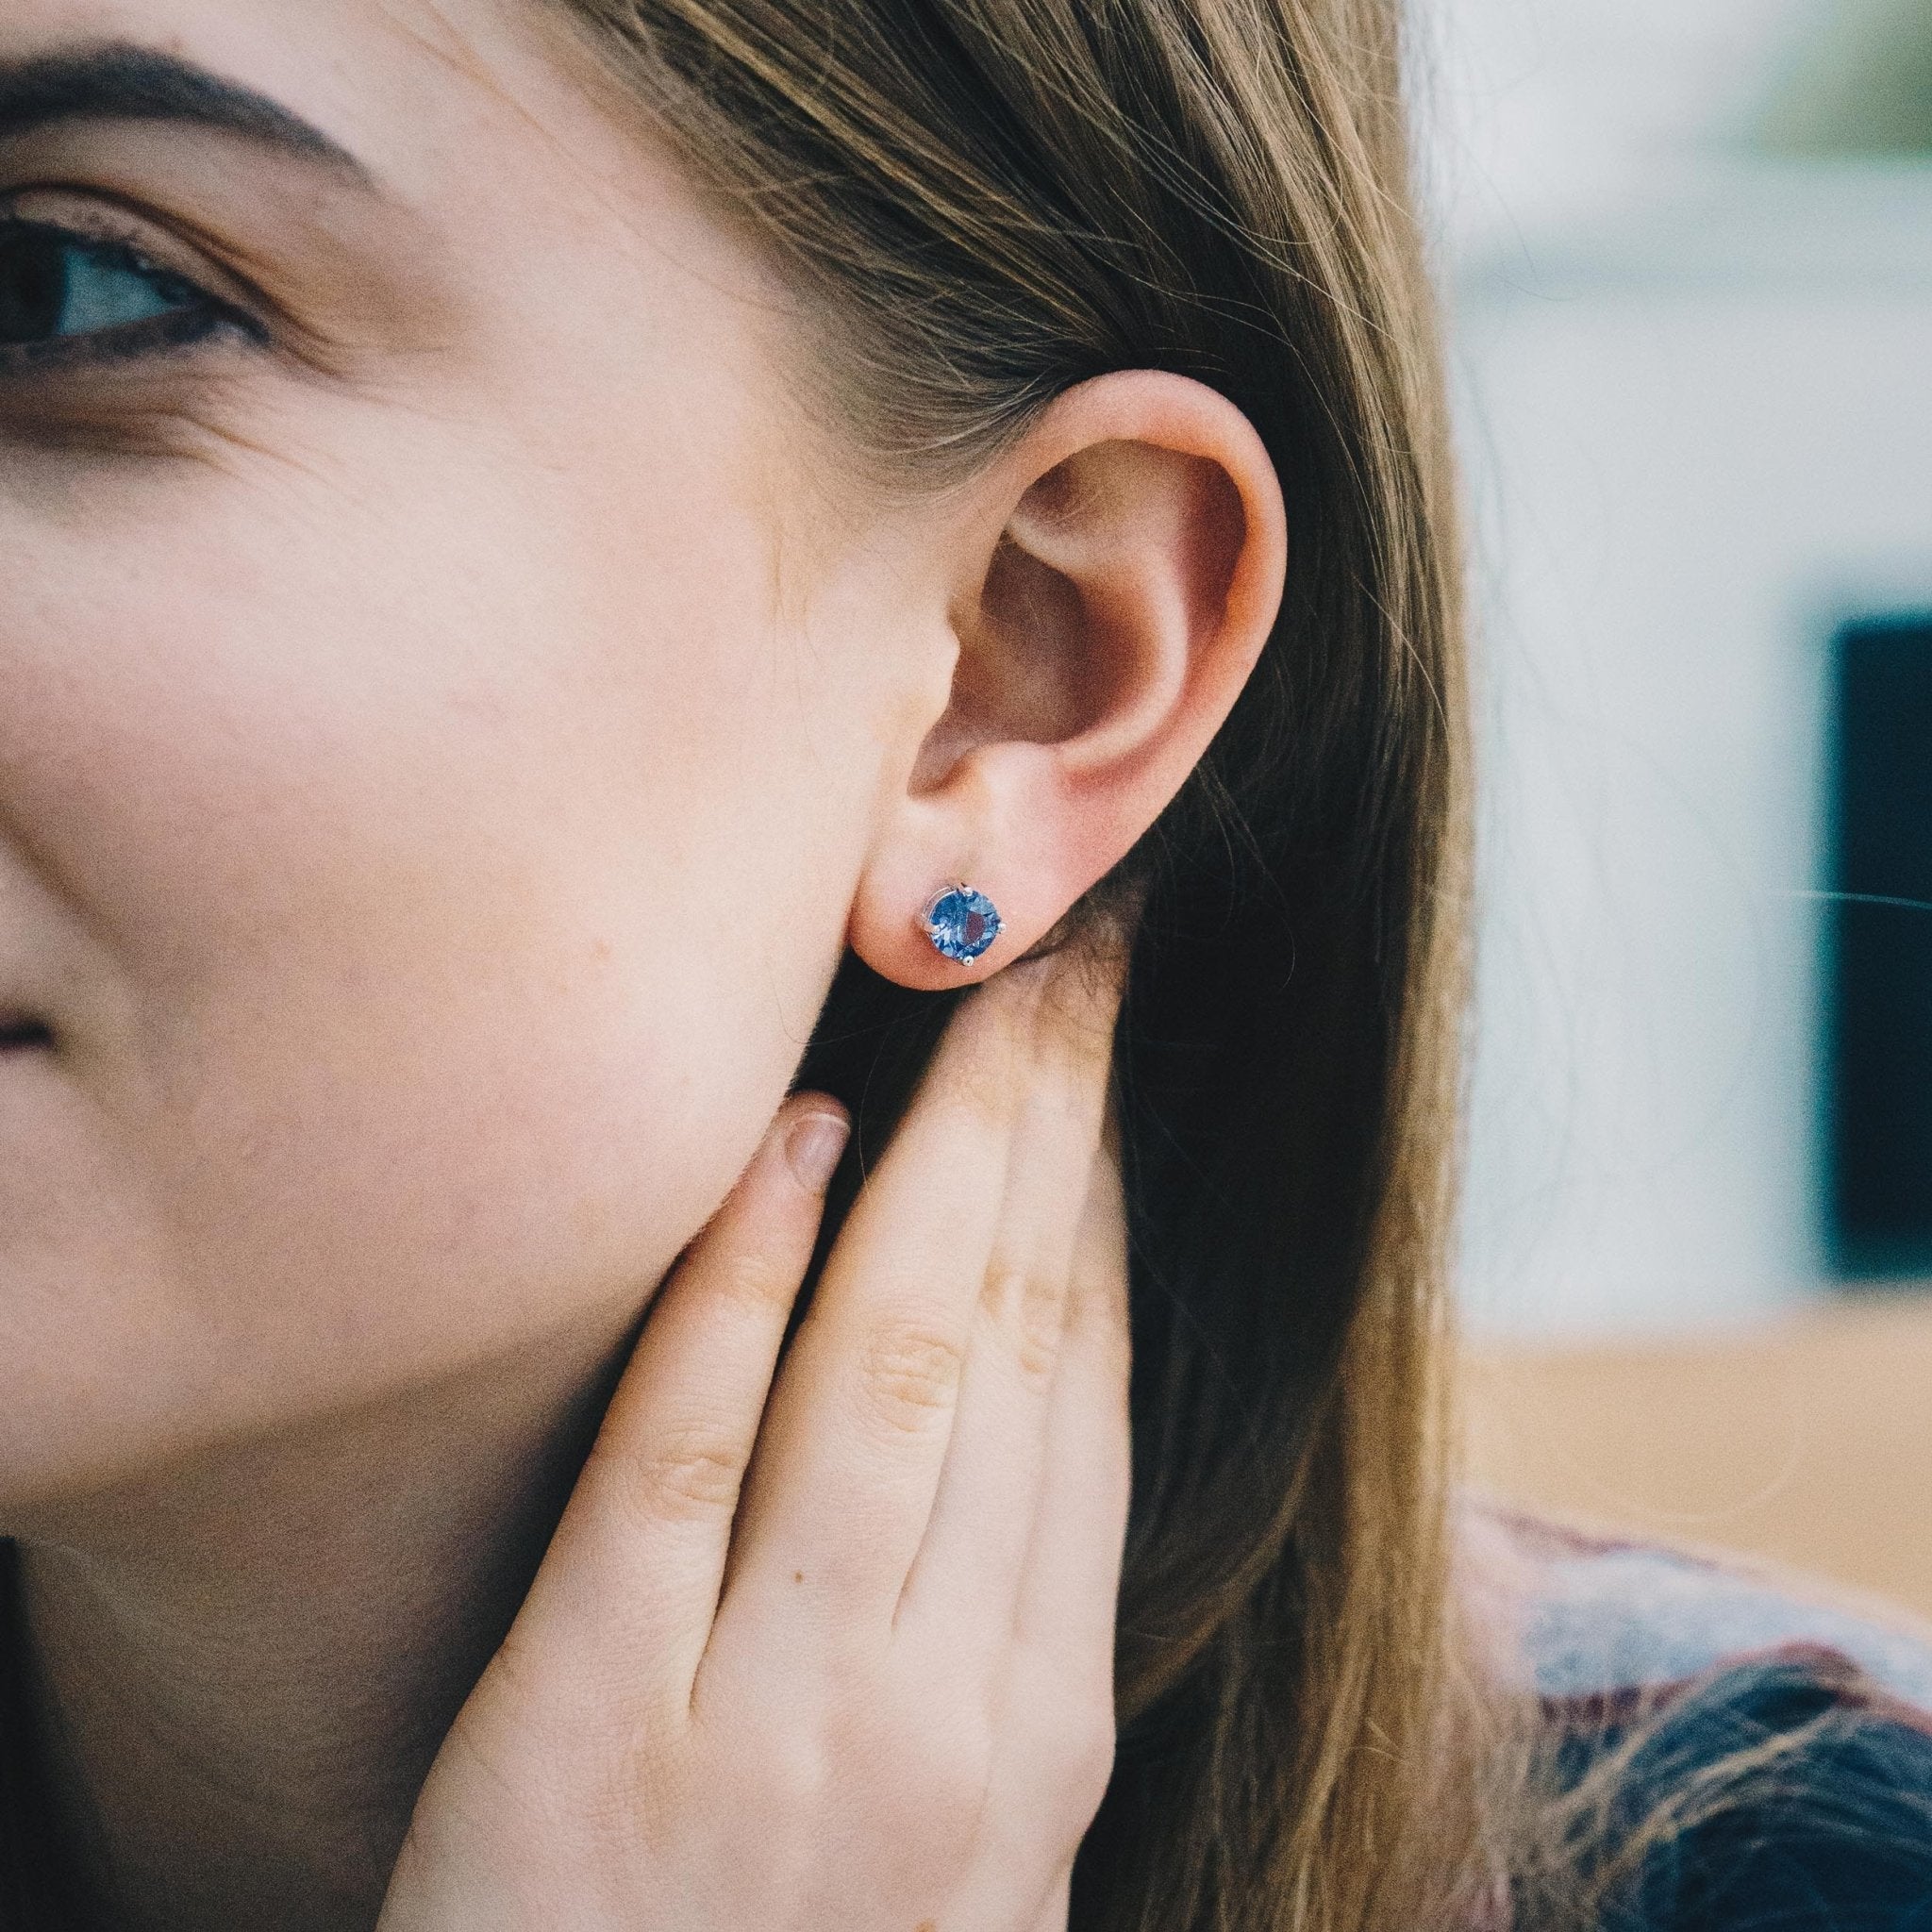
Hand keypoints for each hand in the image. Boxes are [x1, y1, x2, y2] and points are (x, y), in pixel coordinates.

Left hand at [377, 954, 1131, 1931]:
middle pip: (1016, 1348)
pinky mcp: (586, 1731)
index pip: (1091, 1403)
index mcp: (1041, 1737)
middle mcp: (942, 1717)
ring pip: (890, 1371)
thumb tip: (1040, 1391)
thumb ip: (999, 1638)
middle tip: (1069, 958)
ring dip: (940, 1155)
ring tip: (974, 993)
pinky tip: (786, 1146)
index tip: (1107, 1070)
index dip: (1106, 1208)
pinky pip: (681, 1454)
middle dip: (1051, 1126)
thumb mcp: (967, 1847)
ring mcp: (772, 1724)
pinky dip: (741, 1284)